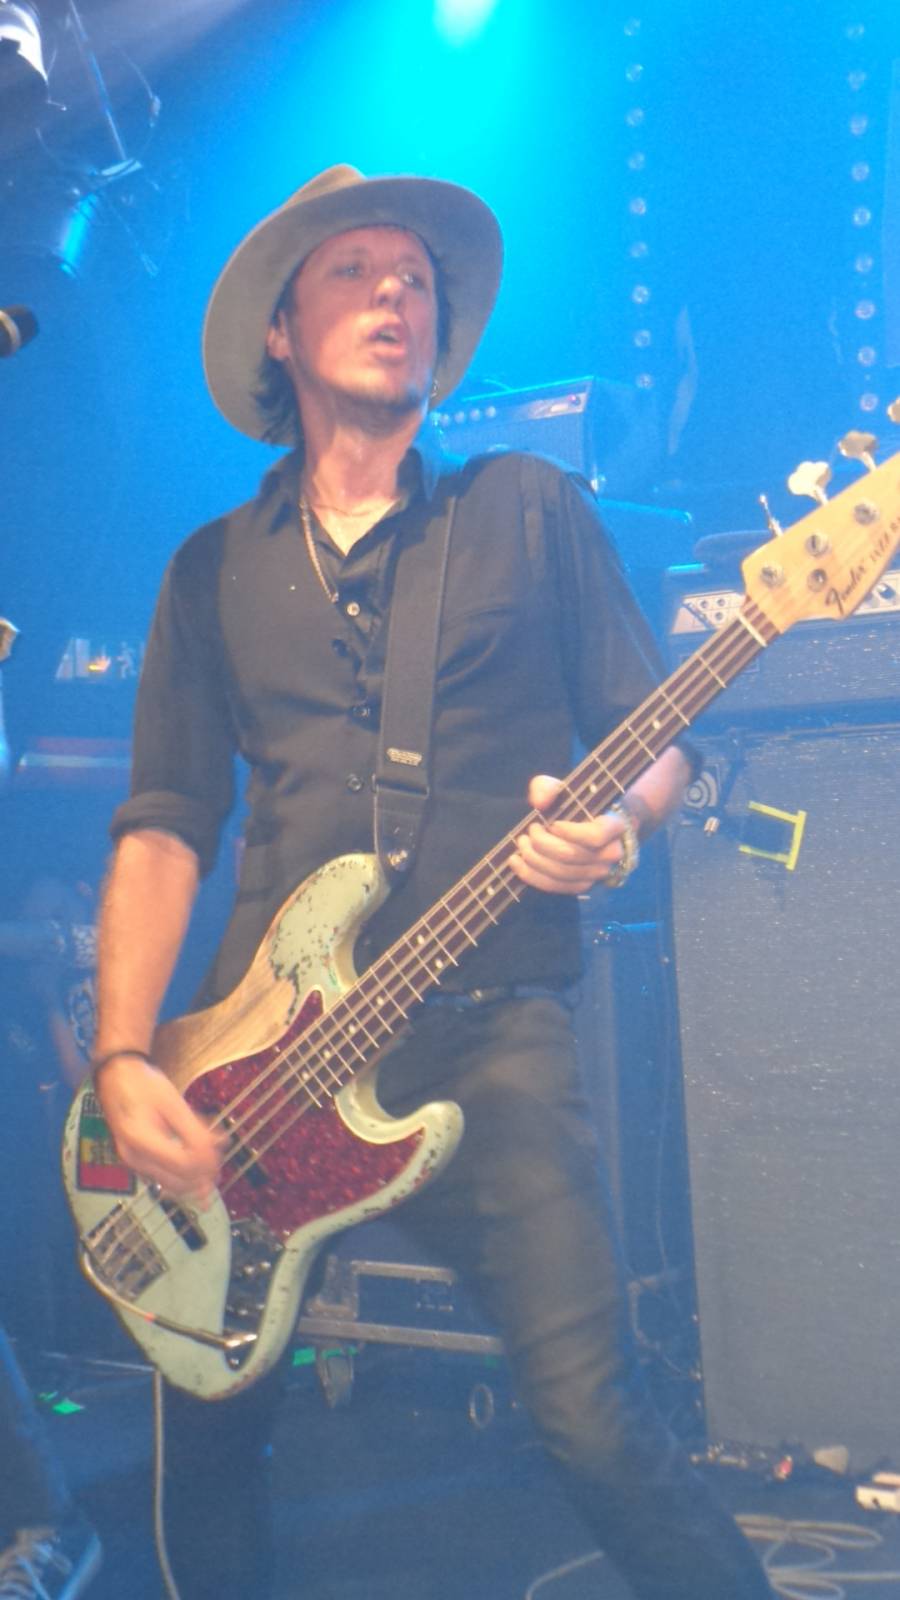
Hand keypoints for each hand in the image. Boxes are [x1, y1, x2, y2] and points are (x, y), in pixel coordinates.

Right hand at [95, 1054, 222, 1204]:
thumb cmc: (142, 1085)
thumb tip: (216, 1149)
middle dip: (204, 1172)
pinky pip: (167, 1177)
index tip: (221, 1148)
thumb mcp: (172, 1101)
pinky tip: (195, 1153)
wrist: (116, 1080)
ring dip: (196, 1175)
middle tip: (220, 1154)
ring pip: (174, 1184)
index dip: (207, 1161)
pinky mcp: (138, 1164)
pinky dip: (185, 1170)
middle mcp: (133, 1158)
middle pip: (179, 1182)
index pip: (183, 1165)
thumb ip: (194, 1129)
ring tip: (211, 1154)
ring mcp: (134, 1164)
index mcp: (139, 1139)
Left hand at [511, 774, 632, 895]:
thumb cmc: (580, 804)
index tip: (553, 824)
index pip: (596, 836)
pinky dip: (531, 875)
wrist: (594, 824)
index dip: (570, 832)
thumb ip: (550, 788)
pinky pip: (556, 887)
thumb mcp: (566, 788)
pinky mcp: (582, 886)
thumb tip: (539, 802)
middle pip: (571, 856)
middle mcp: (611, 854)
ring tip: (521, 843)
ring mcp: (598, 874)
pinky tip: (516, 862)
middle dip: (543, 844)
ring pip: (561, 873)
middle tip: (530, 830)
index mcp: (615, 827)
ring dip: (534, 859)